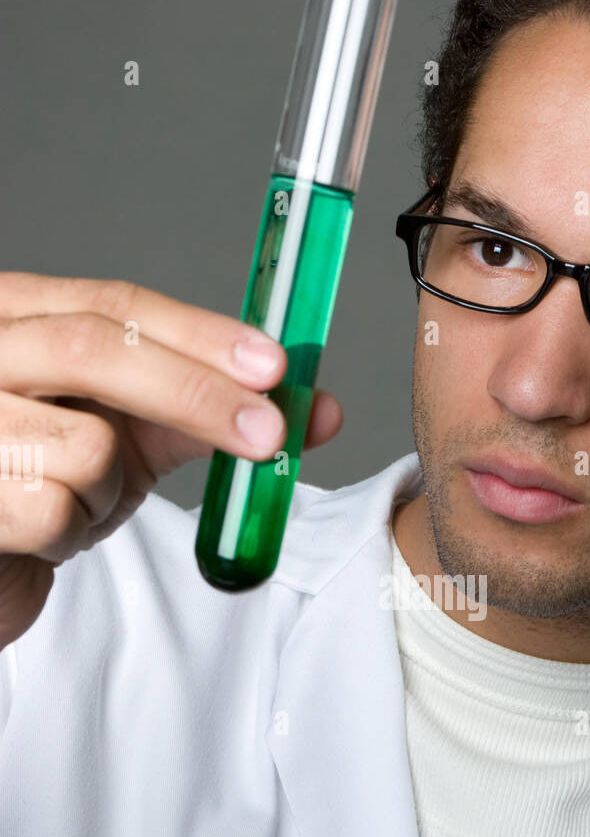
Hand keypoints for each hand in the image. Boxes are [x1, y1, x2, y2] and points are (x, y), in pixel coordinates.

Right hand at [0, 272, 342, 646]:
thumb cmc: (45, 482)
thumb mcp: (126, 435)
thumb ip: (205, 414)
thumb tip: (313, 410)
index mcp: (16, 316)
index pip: (114, 303)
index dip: (199, 333)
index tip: (271, 366)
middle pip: (94, 350)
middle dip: (194, 393)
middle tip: (265, 433)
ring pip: (84, 445)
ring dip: (108, 491)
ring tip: (79, 500)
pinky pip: (54, 510)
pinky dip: (71, 532)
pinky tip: (44, 532)